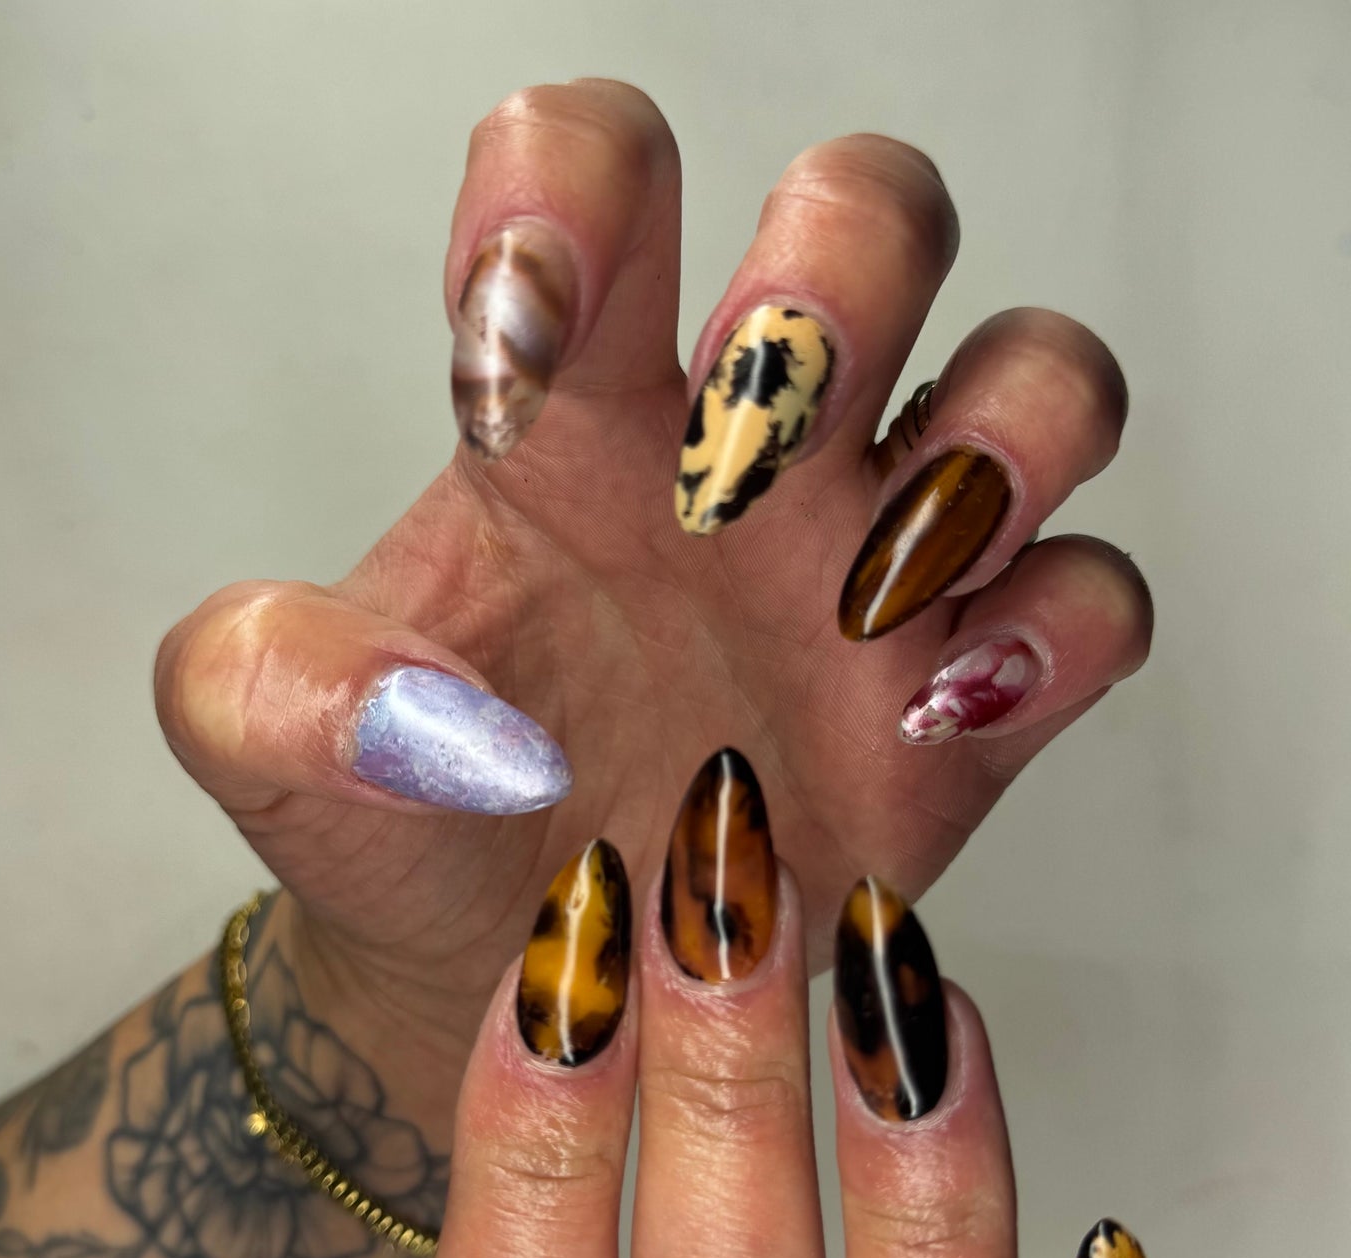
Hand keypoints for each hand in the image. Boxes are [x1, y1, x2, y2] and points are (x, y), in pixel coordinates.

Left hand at [154, 79, 1147, 1121]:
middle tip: (752, 431)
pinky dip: (1060, 628)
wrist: (515, 984)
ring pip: (1037, 384)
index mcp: (576, 411)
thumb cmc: (409, 827)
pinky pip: (1093, 604)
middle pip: (874, 222)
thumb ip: (264, 686)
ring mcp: (872, 576)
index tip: (518, 328)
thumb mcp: (279, 755)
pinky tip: (937, 705)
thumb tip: (384, 696)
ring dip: (1004, 432)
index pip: (603, 174)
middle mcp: (748, 461)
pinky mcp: (958, 714)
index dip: (576, 188)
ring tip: (875, 575)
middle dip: (840, 272)